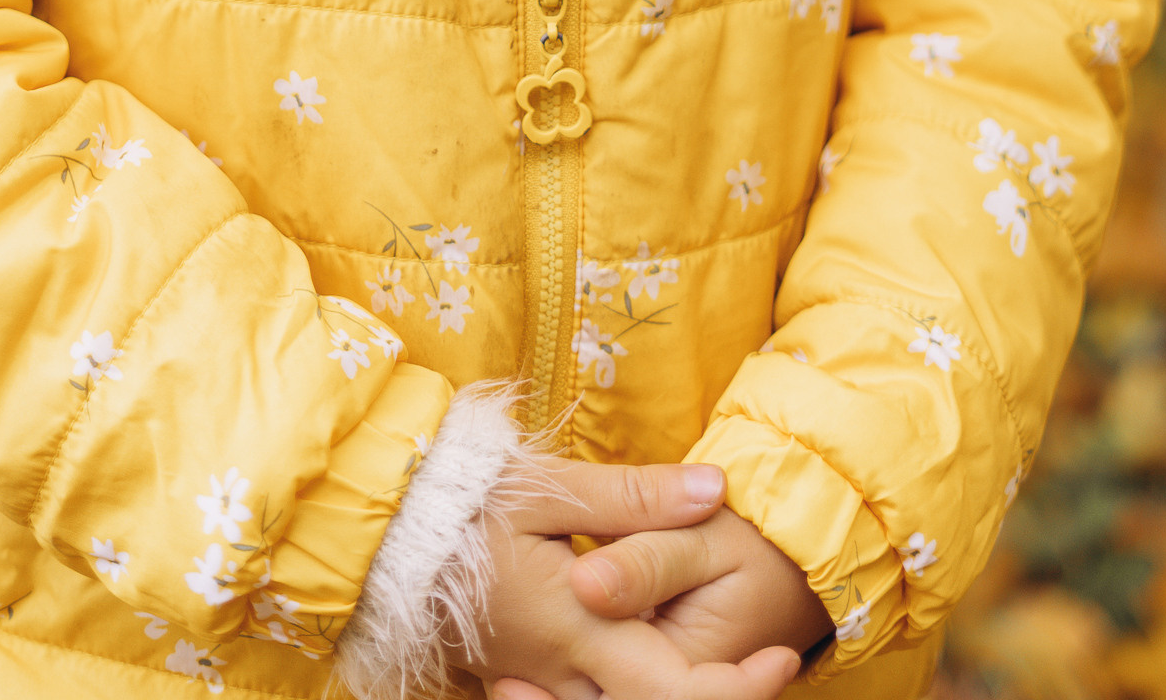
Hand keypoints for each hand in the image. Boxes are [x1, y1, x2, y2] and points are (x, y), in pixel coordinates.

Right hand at [468, 459, 804, 699]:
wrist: (382, 529)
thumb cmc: (461, 500)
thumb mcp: (550, 486)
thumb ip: (636, 495)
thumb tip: (714, 490)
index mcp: (580, 628)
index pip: (675, 690)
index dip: (738, 688)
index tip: (784, 658)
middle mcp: (565, 671)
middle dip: (714, 695)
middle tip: (767, 665)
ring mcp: (539, 679)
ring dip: (671, 689)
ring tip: (721, 661)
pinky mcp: (522, 674)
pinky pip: (583, 699)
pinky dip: (627, 688)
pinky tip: (646, 652)